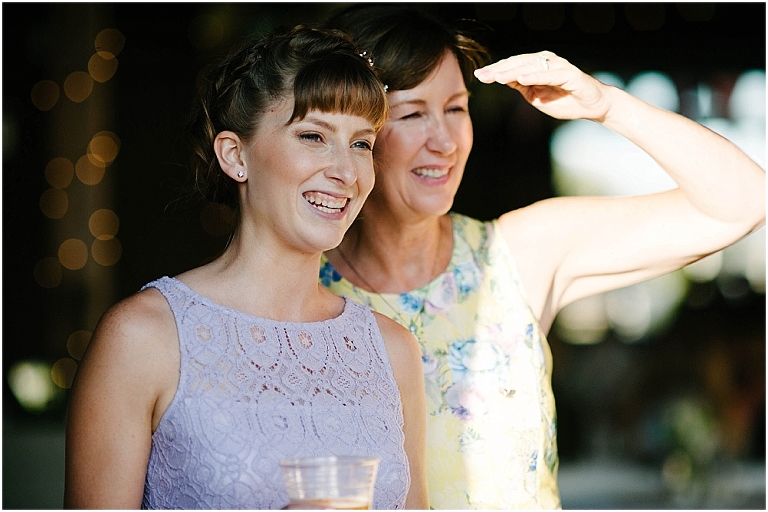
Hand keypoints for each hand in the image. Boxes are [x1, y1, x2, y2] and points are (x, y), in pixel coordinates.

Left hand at [474, 51, 611, 121]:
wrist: (591, 106)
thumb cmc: (563, 100)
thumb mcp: (535, 96)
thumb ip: (521, 87)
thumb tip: (501, 79)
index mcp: (536, 66)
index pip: (512, 66)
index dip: (495, 71)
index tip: (479, 76)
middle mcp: (545, 62)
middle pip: (518, 64)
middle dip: (498, 70)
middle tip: (482, 75)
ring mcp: (557, 66)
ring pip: (531, 67)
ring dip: (512, 71)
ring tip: (496, 77)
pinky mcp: (569, 74)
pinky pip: (549, 74)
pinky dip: (535, 76)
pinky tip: (521, 78)